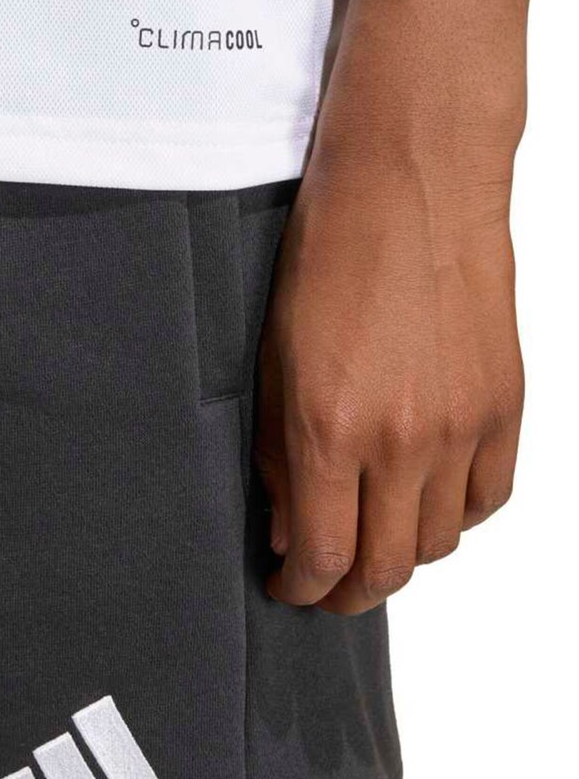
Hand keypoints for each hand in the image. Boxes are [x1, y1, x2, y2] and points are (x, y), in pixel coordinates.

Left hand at [255, 141, 522, 615]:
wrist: (413, 186)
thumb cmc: (327, 258)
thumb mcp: (273, 358)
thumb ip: (279, 456)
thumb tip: (289, 530)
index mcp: (331, 428)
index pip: (323, 556)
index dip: (302, 590)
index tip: (289, 589)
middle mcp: (403, 441)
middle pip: (388, 567)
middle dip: (348, 592)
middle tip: (327, 587)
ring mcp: (462, 427)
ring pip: (441, 543)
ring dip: (402, 553)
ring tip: (372, 535)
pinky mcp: (506, 407)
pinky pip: (488, 498)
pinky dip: (455, 513)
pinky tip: (425, 497)